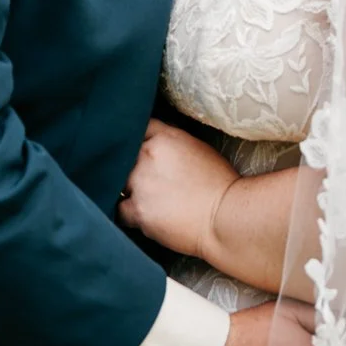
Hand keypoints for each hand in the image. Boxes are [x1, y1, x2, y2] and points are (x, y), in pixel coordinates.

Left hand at [116, 118, 238, 259]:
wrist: (224, 217)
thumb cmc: (220, 184)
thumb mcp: (199, 149)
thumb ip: (173, 144)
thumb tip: (161, 147)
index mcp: (165, 138)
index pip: (140, 128)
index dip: (139, 139)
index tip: (139, 148)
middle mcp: (148, 156)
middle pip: (126, 157)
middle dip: (133, 167)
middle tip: (146, 179)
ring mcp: (141, 184)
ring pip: (120, 183)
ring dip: (130, 190)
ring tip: (146, 199)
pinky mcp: (139, 211)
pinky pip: (121, 211)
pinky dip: (129, 214)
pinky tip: (141, 216)